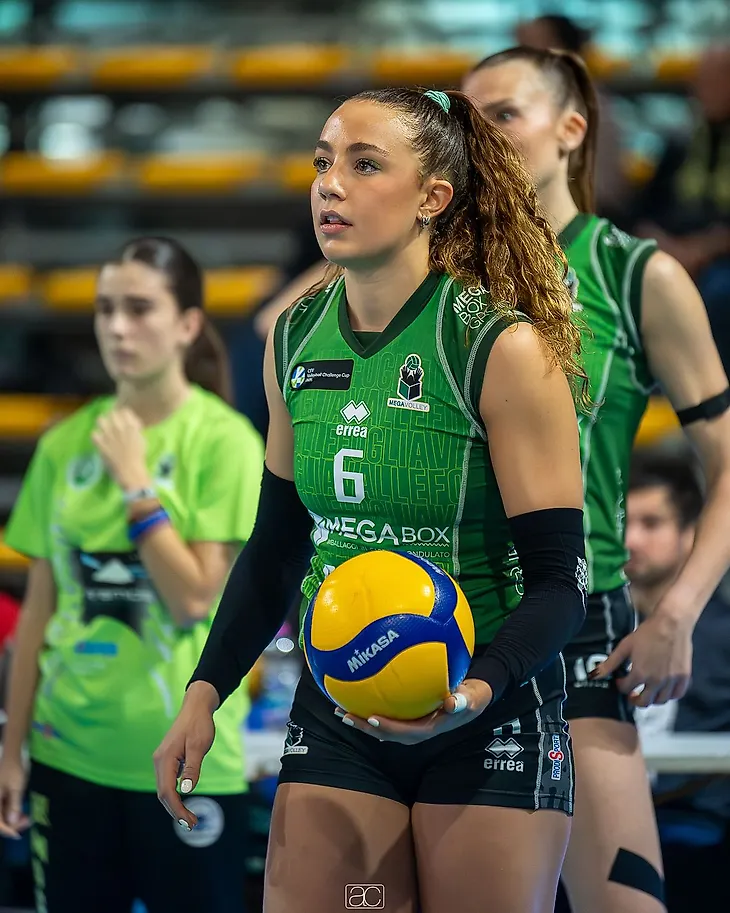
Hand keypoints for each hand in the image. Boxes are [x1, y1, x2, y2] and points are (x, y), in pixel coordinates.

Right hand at [0, 755, 30, 839]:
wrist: (11, 755)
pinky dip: (12, 812)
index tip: (17, 835)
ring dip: (12, 819)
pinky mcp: (0, 797)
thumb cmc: (13, 769)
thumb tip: (13, 822)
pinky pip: (3, 809)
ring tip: (26, 819)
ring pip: (1, 815)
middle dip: (12, 825)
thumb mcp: (16, 787)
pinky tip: (22, 813)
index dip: (7, 830)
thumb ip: (14, 805)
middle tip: (26, 823)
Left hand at [92, 408, 148, 491]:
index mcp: (131, 427)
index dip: (122, 414)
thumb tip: (132, 423)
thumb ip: (136, 430)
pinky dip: (96, 436)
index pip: (124, 411)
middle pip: (111, 413)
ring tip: (103, 429)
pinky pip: (94, 434)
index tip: (121, 418)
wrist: (130, 471)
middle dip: (111, 417)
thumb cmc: (139, 457)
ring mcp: (108, 436)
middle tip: (112, 423)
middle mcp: (119, 428)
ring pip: (100, 420)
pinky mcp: (100, 444)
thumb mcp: (142, 440)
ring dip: (102, 424)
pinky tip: (99, 440)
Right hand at [153, 682, 218, 830]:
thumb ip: (192, 767)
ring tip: (190, 818)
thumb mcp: (199, 746)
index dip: (176, 808)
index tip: (189, 821)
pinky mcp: (168, 760)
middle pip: (163, 793)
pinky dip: (175, 794)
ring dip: (175, 804)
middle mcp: (159, 761)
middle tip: (192, 824)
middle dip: (176, 810)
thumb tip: (186, 790)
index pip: (166, 791)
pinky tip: (184, 801)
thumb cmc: (199, 725)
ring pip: (165, 789)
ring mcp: (162, 760)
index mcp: (165, 758)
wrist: (196, 708)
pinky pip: (168, 782)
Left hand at [337, 679, 492, 744]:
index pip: (406, 732)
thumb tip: (453, 704)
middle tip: (345, 715)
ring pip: (383, 726)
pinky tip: (355, 696)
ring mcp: (412, 724)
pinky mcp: (408, 715)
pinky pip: (386, 713)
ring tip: (340, 709)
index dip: (389, 728)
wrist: (473, 696)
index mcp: (431, 728)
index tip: (373, 717)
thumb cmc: (473, 695)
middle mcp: (417, 729)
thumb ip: (465, 701)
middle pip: (387, 733)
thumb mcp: (473, 697)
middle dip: (365, 727)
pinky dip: (370, 707)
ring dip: (362, 720)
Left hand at [590, 611, 692, 706]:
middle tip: (632, 694)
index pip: (626, 689)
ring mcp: (671, 681)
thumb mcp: (625, 647)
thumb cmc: (646, 633)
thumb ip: (610, 663)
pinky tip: (664, 689)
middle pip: (644, 701)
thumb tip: (593, 675)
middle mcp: (656, 681)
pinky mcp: (684, 677)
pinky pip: (677, 694)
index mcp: (640, 674)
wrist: (671, 624)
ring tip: (647, 692)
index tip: (620, 679)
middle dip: (635, 700)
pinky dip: (670, 695)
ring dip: (652, 699)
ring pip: (661, 701)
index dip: (620, 685)